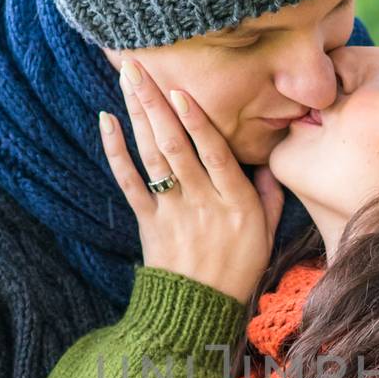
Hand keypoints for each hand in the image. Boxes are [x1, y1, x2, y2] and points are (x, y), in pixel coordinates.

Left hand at [100, 59, 284, 304]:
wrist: (200, 311)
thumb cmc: (238, 270)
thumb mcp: (267, 235)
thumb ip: (270, 196)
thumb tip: (271, 164)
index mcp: (237, 202)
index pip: (216, 154)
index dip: (198, 122)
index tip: (181, 90)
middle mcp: (203, 203)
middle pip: (177, 146)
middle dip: (156, 104)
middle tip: (139, 66)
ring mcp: (173, 212)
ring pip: (153, 157)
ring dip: (137, 115)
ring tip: (127, 80)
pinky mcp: (148, 222)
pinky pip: (130, 183)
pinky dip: (116, 152)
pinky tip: (107, 122)